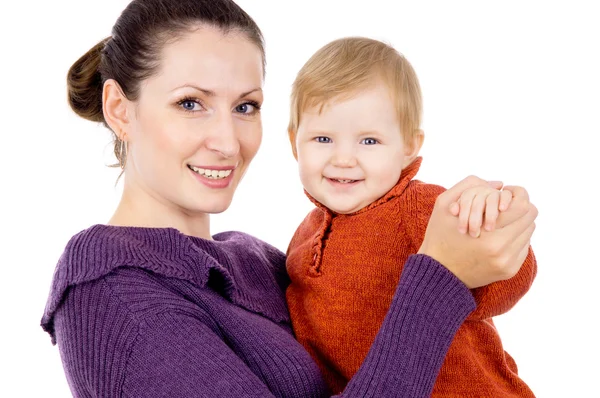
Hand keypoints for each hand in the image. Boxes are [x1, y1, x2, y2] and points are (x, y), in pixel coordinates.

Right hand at [418, 176, 537, 287]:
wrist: (437, 272)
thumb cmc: (439, 235)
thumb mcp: (444, 203)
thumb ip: (469, 185)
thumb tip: (500, 184)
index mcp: (488, 232)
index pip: (523, 206)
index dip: (518, 194)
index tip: (507, 191)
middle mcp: (502, 250)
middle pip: (530, 217)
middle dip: (519, 207)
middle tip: (505, 205)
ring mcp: (507, 262)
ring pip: (528, 231)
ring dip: (517, 222)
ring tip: (501, 220)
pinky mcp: (509, 270)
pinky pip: (524, 246)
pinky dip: (515, 237)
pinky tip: (499, 235)